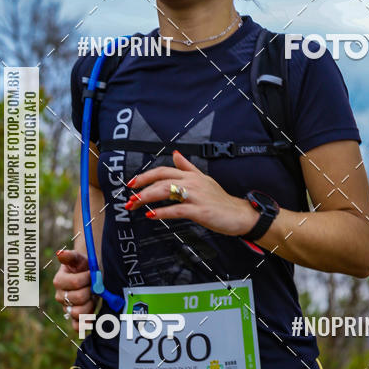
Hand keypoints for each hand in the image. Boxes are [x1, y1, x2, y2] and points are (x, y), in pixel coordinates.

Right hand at [53, 249, 95, 330]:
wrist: (90, 275)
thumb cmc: (83, 266)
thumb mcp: (79, 259)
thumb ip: (71, 256)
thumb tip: (60, 254)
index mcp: (59, 281)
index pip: (75, 283)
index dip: (88, 278)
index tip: (92, 273)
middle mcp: (60, 296)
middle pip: (78, 298)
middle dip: (90, 291)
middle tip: (94, 286)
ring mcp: (66, 308)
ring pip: (77, 313)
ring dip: (90, 305)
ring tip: (93, 297)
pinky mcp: (74, 317)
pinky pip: (76, 326)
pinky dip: (83, 325)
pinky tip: (90, 320)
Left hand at [124, 151, 259, 236]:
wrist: (239, 214)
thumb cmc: (220, 200)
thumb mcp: (204, 179)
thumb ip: (188, 167)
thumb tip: (176, 154)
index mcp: (191, 175)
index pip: (164, 170)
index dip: (146, 175)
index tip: (132, 183)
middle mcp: (192, 183)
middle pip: (162, 180)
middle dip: (142, 188)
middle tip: (129, 198)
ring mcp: (196, 196)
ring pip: (166, 192)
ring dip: (147, 198)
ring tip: (135, 204)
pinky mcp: (200, 211)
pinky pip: (177, 210)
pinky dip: (162, 212)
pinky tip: (151, 215)